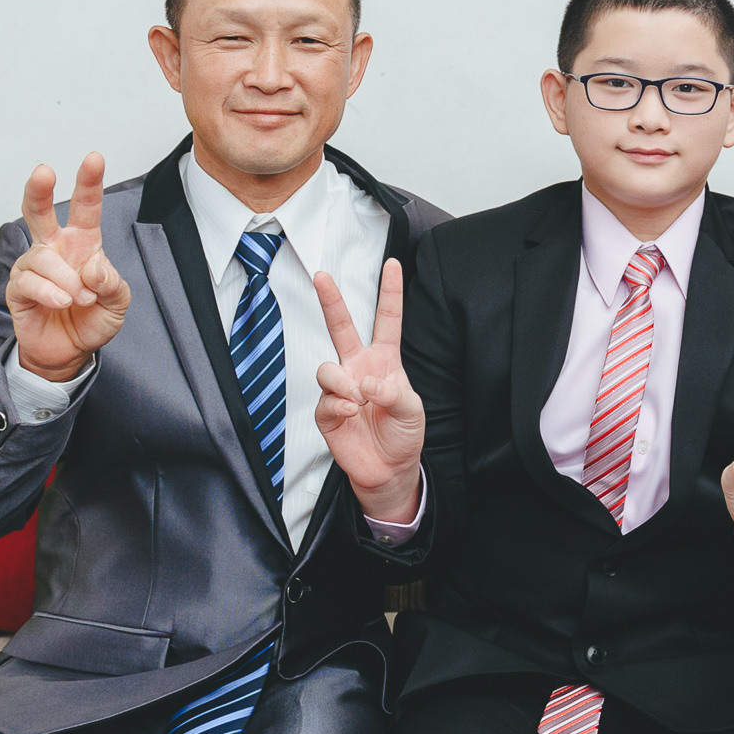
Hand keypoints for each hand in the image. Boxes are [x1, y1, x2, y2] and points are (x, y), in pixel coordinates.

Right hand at [6, 153, 129, 382]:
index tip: (94, 157)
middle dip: (39, 189)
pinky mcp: (18, 288)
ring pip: (43, 257)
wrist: (69, 353)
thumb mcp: (117, 302)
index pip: (86, 207)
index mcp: (83, 243)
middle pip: (39, 211)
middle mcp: (55, 248)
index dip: (89, 182)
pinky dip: (50, 293)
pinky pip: (29, 281)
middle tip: (44, 171)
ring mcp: (33, 266)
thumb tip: (92, 267)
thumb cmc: (93, 319)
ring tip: (79, 299)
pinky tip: (61, 303)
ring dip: (66, 280)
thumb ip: (112, 282)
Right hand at [313, 260, 424, 523]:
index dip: (390, 292)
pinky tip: (351, 415)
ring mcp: (340, 388)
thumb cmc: (404, 434)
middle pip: (341, 327)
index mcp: (384, 360)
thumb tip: (367, 384)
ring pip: (327, 368)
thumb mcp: (412, 411)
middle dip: (330, 300)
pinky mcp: (326, 412)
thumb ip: (394, 393)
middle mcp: (358, 368)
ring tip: (358, 401)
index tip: (392, 263)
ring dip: (343, 383)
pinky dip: (339, 406)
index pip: (387, 320)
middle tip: (321, 275)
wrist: (389, 470)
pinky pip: (325, 399)